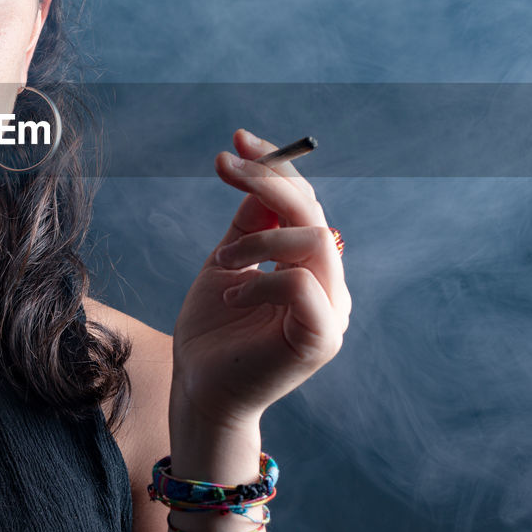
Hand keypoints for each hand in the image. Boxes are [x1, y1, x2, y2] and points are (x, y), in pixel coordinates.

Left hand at [171, 128, 351, 427]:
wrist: (199, 390)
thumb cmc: (212, 330)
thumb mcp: (227, 261)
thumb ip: (249, 221)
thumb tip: (256, 165)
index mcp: (311, 264)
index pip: (305, 202)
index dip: (275, 166)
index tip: (237, 142)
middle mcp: (330, 283)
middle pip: (313, 211)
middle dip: (268, 180)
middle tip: (225, 165)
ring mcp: (332, 311)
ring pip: (313, 239)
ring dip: (259, 240)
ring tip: (222, 265)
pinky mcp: (322, 338)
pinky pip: (302, 283)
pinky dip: (261, 280)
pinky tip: (232, 295)